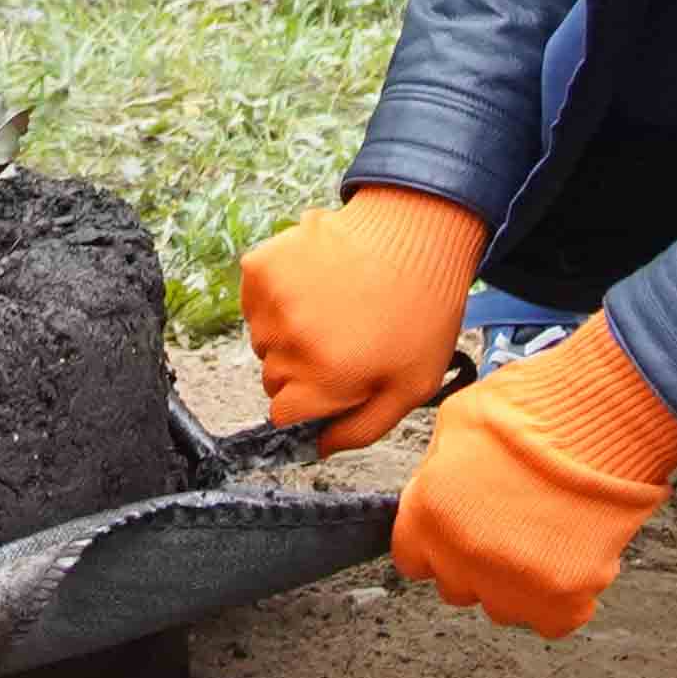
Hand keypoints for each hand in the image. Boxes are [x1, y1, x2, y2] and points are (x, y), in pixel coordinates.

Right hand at [235, 186, 487, 454]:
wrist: (416, 231)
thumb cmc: (423, 309)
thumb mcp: (412, 386)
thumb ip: (362, 429)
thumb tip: (319, 447)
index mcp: (326, 380)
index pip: (283, 415)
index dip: (309, 401)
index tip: (333, 378)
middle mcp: (290, 345)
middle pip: (272, 377)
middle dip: (302, 366)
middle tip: (343, 337)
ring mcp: (271, 303)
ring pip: (261, 338)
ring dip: (287, 329)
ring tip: (334, 305)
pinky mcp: (261, 267)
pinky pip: (253, 300)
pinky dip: (275, 297)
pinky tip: (316, 283)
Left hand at [393, 319, 676, 636]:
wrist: (603, 416)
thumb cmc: (536, 407)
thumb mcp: (460, 420)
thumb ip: (439, 468)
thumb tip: (439, 489)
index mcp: (429, 514)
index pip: (412, 558)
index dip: (436, 544)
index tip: (457, 533)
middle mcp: (463, 556)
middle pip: (457, 587)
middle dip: (476, 563)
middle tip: (507, 530)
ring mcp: (513, 582)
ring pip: (503, 608)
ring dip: (517, 582)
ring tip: (543, 539)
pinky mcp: (564, 595)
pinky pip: (554, 620)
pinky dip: (562, 600)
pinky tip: (571, 559)